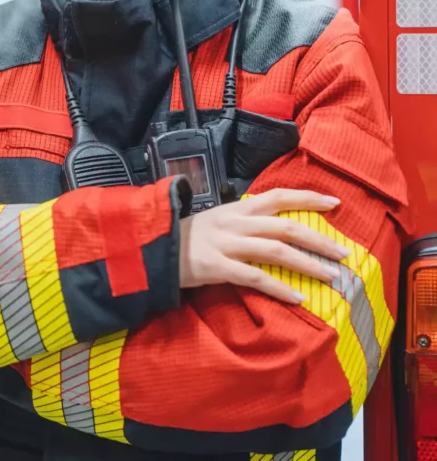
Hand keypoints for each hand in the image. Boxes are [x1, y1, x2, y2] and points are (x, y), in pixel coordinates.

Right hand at [178, 188, 350, 303]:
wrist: (150, 249)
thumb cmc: (185, 237)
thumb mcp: (214, 221)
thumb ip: (242, 222)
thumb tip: (272, 228)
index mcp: (235, 209)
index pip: (278, 197)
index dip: (307, 198)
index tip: (334, 204)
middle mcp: (234, 223)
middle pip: (285, 227)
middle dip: (319, 239)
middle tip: (344, 253)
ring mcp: (225, 244)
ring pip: (275, 251)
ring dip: (308, 264)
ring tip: (331, 276)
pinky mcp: (216, 267)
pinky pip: (255, 278)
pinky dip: (279, 288)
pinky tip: (298, 298)